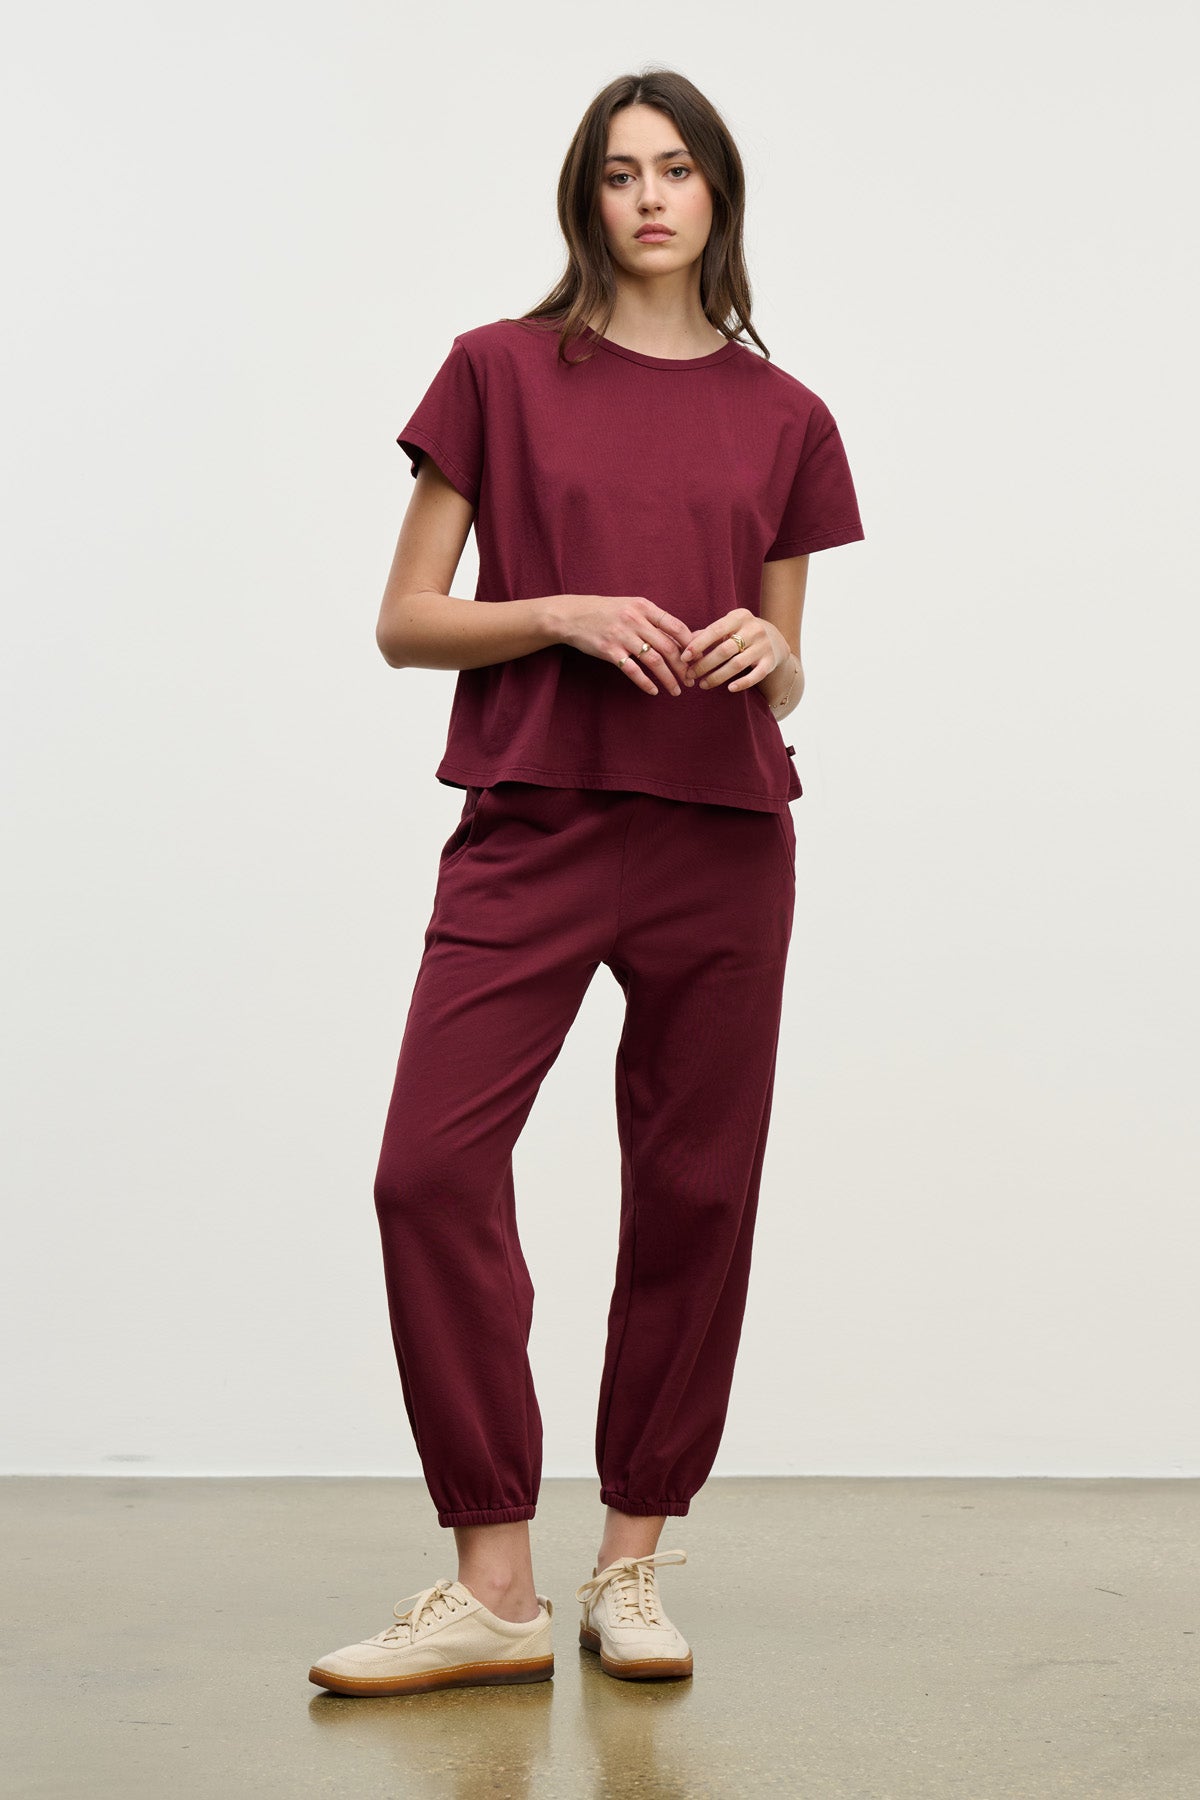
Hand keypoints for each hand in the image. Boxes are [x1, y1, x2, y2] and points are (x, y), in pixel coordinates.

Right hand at [555, 594, 695, 694]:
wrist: (572, 615)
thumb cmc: (605, 612)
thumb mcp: (631, 607)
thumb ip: (652, 620)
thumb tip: (680, 637)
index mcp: (644, 607)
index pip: (676, 626)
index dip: (690, 644)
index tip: (698, 659)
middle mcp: (635, 620)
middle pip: (668, 647)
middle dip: (683, 666)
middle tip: (690, 680)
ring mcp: (622, 636)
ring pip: (654, 660)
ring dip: (668, 678)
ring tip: (676, 690)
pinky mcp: (609, 651)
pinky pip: (632, 670)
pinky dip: (645, 683)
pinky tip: (653, 691)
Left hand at [680, 610, 790, 694]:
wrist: (774, 638)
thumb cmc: (740, 632)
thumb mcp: (726, 627)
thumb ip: (706, 634)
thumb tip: (682, 644)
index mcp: (739, 617)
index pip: (715, 630)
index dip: (698, 645)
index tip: (684, 658)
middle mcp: (753, 629)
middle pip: (724, 650)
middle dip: (704, 665)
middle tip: (690, 675)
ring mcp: (763, 646)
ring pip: (737, 665)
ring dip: (717, 677)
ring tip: (702, 685)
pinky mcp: (770, 661)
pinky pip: (756, 676)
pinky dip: (742, 683)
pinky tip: (729, 688)